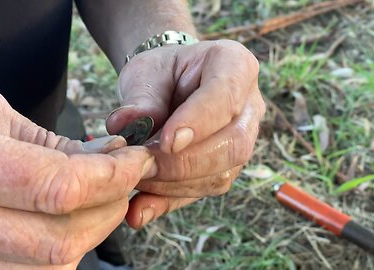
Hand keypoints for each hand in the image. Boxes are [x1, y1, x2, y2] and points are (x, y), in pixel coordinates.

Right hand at [0, 85, 156, 267]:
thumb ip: (52, 143)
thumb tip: (110, 155)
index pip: (59, 187)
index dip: (113, 174)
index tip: (138, 157)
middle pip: (62, 238)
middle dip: (112, 205)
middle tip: (129, 175)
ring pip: (53, 265)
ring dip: (95, 230)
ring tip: (104, 195)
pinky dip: (67, 248)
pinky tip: (73, 218)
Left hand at [106, 40, 265, 227]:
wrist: (169, 86)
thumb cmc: (161, 72)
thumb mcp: (146, 72)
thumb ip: (141, 97)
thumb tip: (125, 125)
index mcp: (235, 65)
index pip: (226, 97)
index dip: (199, 123)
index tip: (167, 143)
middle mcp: (249, 106)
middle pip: (234, 144)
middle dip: (186, 163)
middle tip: (143, 165)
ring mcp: (243, 140)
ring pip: (222, 174)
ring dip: (175, 184)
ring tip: (136, 179)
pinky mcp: (227, 167)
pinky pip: (206, 189)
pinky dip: (170, 200)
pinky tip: (141, 208)